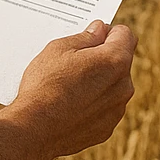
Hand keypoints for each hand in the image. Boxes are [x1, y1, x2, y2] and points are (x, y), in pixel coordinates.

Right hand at [6, 20, 136, 159]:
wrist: (34, 128)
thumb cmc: (45, 85)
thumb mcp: (60, 48)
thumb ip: (86, 37)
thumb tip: (99, 30)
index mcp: (115, 61)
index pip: (125, 35)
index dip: (107, 32)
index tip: (91, 36)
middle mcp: (123, 86)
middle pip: (120, 61)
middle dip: (102, 57)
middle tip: (73, 61)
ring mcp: (116, 110)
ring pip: (113, 86)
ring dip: (98, 81)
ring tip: (68, 85)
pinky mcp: (106, 129)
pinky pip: (104, 108)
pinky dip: (92, 103)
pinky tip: (69, 104)